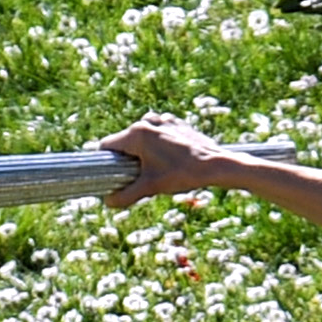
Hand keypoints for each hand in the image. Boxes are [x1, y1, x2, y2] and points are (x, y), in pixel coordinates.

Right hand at [100, 115, 233, 207]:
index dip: (107, 161)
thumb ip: (126, 195)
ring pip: (141, 134)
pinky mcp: (176, 122)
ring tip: (155, 166)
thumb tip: (108, 202)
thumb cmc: (181, 174)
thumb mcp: (150, 187)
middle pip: (125, 140)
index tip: (113, 174)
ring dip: (143, 149)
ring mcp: (163, 119)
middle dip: (127, 157)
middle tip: (138, 174)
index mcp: (137, 134)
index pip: (107, 145)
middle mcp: (148, 121)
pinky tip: (168, 156)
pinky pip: (158, 130)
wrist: (214, 164)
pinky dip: (158, 142)